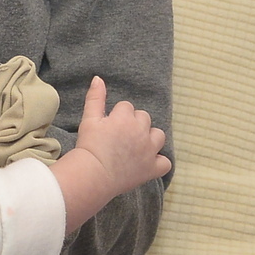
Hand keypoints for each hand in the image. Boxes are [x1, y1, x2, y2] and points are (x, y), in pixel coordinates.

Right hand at [54, 77, 170, 231]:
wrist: (92, 176)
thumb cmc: (89, 147)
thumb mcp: (89, 119)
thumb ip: (95, 98)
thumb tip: (98, 78)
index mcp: (125, 117)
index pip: (127, 107)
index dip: (117, 116)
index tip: (109, 128)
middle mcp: (141, 131)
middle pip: (144, 118)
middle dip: (134, 124)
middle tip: (120, 137)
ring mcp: (149, 150)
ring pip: (159, 135)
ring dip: (150, 138)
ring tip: (136, 146)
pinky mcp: (152, 168)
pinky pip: (165, 162)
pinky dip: (159, 162)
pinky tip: (148, 163)